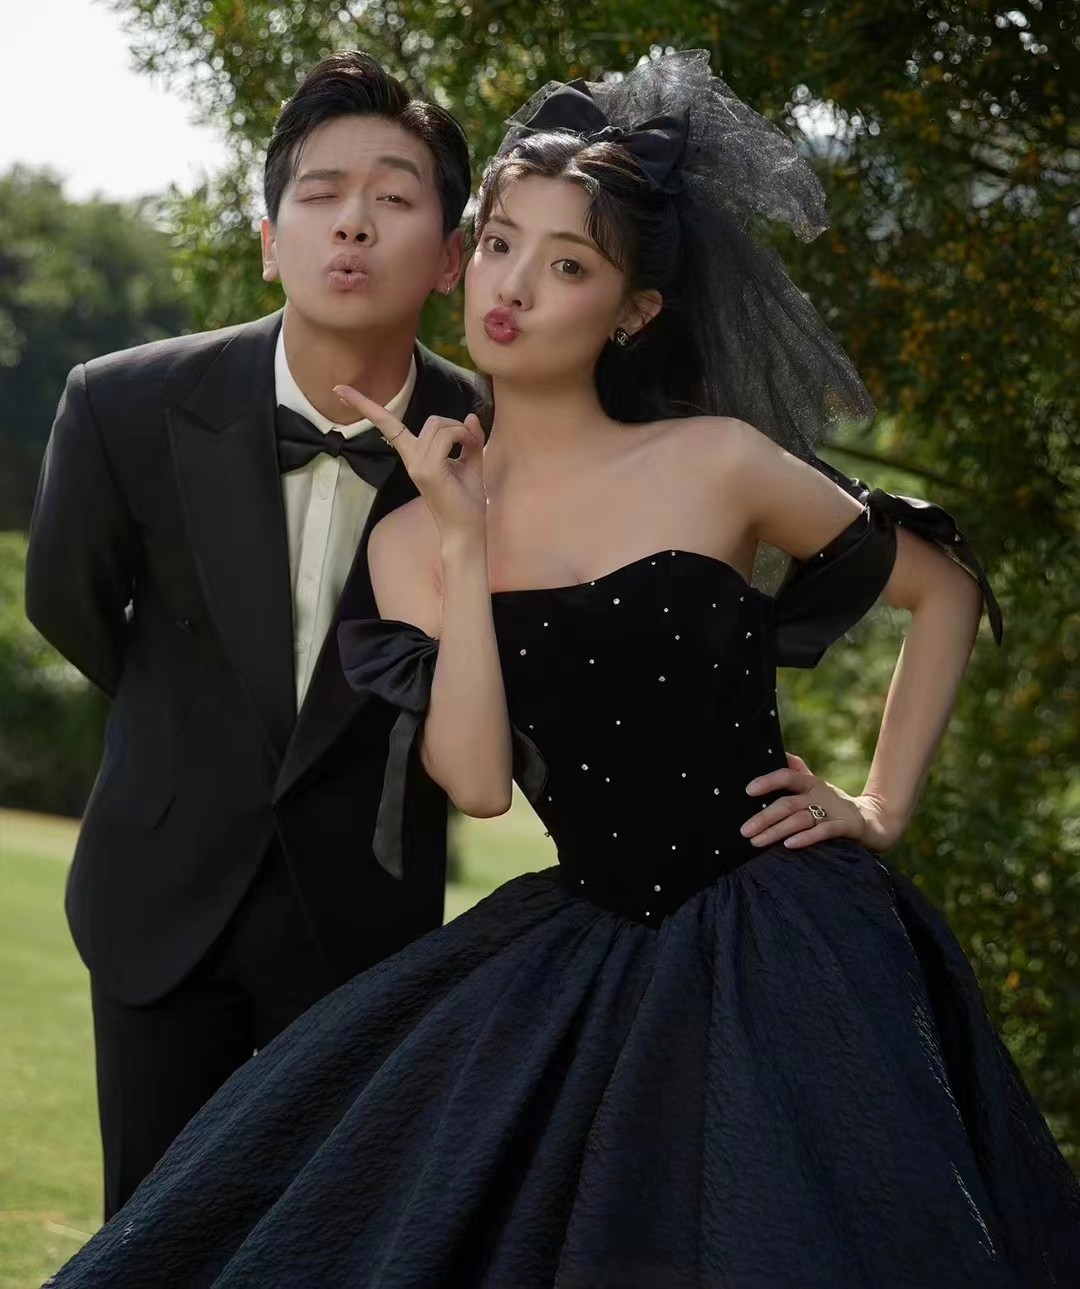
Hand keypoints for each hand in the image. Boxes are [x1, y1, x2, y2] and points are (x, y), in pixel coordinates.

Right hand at [333, 385, 486, 539]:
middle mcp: (412, 460)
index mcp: (415, 457)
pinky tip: (472, 449)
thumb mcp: (471, 462)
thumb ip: (469, 439)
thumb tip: (470, 415)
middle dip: (455, 424)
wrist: (466, 530)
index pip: (386, 425)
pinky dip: (464, 436)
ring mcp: (417, 465)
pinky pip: (446, 437)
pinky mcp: (428, 470)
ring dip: (463, 431)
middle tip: (473, 442)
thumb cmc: (467, 500)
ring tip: (473, 449)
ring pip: (439, 425)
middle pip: (430, 420)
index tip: (339, 389)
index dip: (365, 405)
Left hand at [741, 752, 902, 851]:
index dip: (768, 781)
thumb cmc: (834, 805)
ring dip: (777, 831)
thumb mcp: (815, 787)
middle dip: (764, 817)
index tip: (747, 790)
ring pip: (801, 820)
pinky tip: (790, 845)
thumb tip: (779, 753)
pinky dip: (807, 838)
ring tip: (757, 841)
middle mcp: (820, 795)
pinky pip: (824, 832)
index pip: (787, 776)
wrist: (874, 821)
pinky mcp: (847, 828)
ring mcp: (834, 811)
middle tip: (744, 830)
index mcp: (811, 784)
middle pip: (788, 804)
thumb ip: (796, 772)